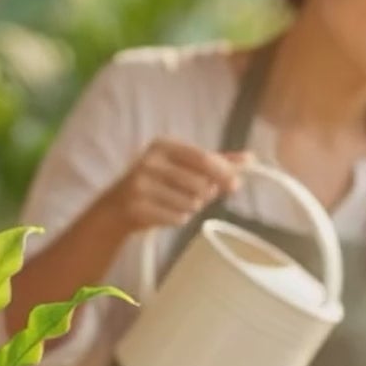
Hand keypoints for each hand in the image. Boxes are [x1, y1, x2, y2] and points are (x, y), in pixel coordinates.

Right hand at [100, 138, 248, 232]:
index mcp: (162, 146)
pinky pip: (176, 218)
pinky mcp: (137, 208)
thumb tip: (250, 158)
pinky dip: (177, 219)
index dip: (224, 173)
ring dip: (190, 208)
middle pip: (200, 184)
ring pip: (190, 203)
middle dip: (205, 195)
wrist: (114, 209)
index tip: (236, 185)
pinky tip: (164, 213)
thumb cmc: (155, 185)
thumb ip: (215, 161)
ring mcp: (140, 185)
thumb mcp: (182, 167)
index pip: (203, 158)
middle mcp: (149, 162)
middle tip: (195, 196)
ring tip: (173, 204)